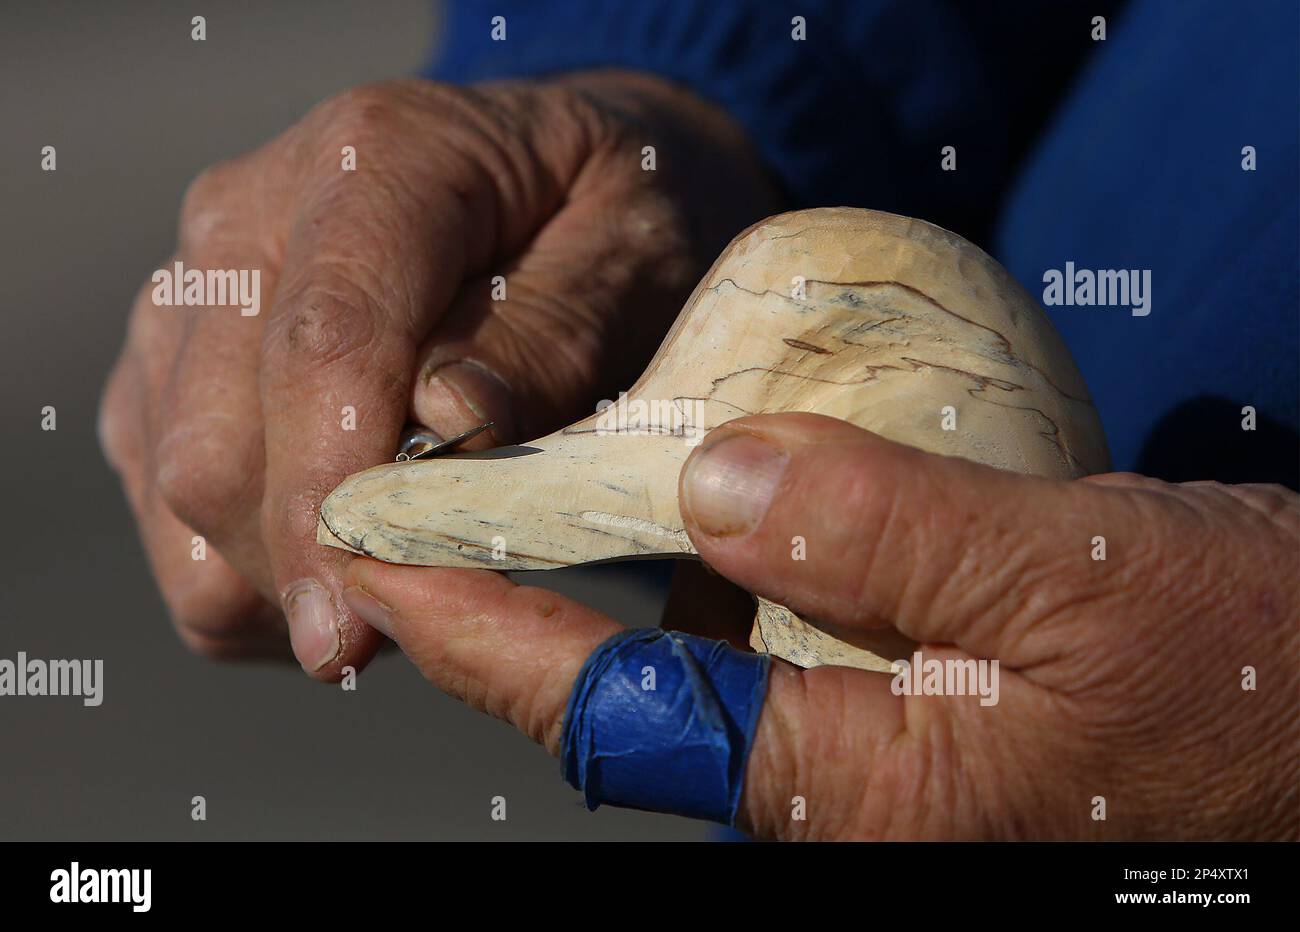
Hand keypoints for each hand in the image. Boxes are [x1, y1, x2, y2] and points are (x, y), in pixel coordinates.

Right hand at [98, 74, 779, 675]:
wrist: (545, 176)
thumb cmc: (607, 216)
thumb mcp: (634, 255)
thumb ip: (551, 334)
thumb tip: (450, 423)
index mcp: (373, 158)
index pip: (322, 343)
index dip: (331, 497)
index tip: (354, 626)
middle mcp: (244, 219)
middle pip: (219, 444)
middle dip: (311, 567)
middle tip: (433, 621)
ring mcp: (190, 299)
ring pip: (181, 497)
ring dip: (285, 579)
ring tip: (410, 571)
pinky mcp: (169, 373)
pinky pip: (173, 520)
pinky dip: (255, 578)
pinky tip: (353, 555)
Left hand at [340, 413, 1297, 838]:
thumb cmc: (1254, 672)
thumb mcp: (1082, 582)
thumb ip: (890, 533)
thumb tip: (715, 487)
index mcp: (866, 792)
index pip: (619, 712)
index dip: (485, 635)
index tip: (385, 556)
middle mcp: (849, 789)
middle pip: (632, 697)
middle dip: (521, 606)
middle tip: (432, 505)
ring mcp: (879, 752)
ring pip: (701, 663)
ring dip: (615, 575)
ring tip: (534, 482)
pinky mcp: (914, 705)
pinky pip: (780, 639)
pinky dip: (723, 565)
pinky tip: (703, 492)